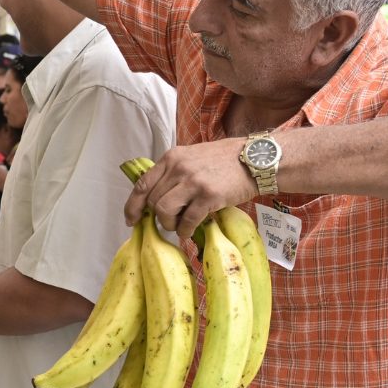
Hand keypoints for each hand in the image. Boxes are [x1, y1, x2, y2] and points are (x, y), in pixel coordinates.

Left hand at [124, 139, 255, 238]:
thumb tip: (155, 197)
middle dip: (157, 217)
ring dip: (169, 224)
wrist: (257, 159)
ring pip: (164, 211)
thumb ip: (173, 172)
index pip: (141, 185)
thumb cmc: (225, 160)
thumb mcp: (193, 157)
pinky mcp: (209, 196)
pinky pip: (187, 221)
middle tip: (170, 221)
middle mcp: (178, 168)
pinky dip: (185, 230)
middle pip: (153, 201)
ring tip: (179, 225)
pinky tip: (189, 230)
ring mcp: (193, 182)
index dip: (132, 206)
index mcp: (171, 157)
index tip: (131, 219)